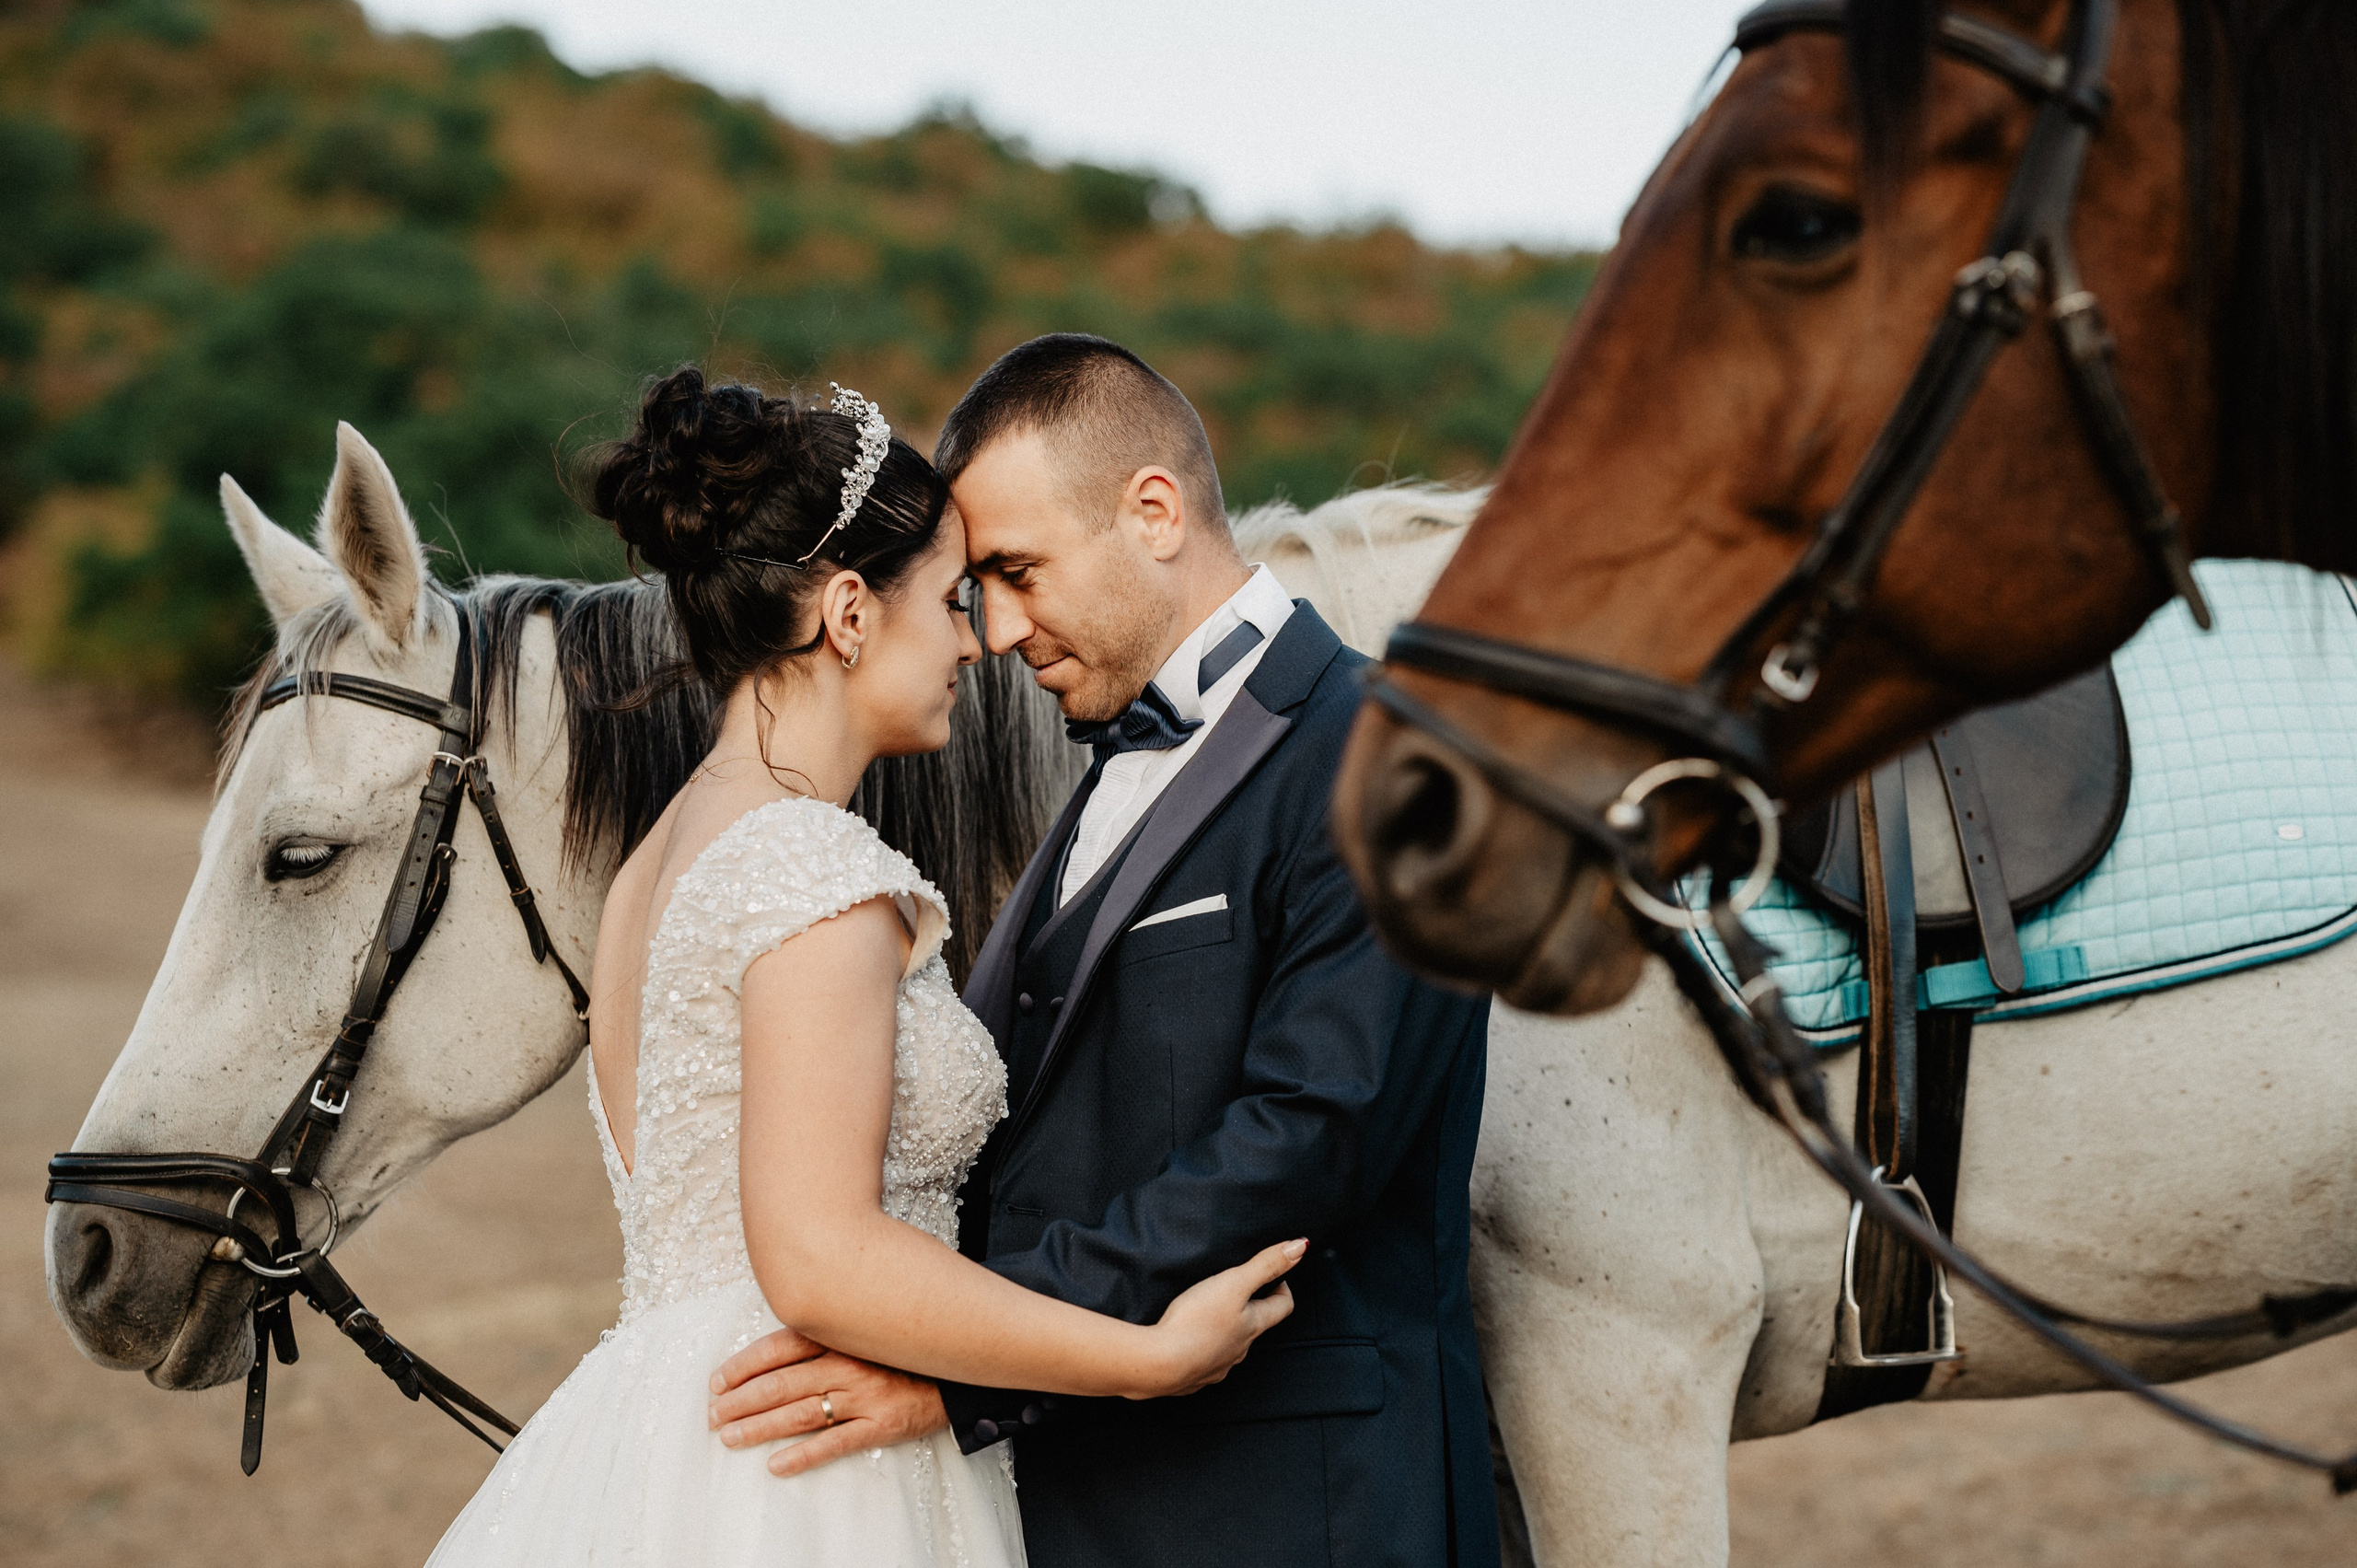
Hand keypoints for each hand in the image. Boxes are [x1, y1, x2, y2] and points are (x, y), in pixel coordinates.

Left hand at [708, 1326, 948, 1476]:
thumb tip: (780, 1337)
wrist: (960, 1369)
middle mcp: (848, 1362)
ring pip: (800, 1413)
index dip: (744, 1365)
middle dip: (741, 1401)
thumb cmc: (906, 1349)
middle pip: (781, 1383)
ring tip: (730, 1437)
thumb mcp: (866, 1327)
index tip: (718, 1381)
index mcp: (841, 1334)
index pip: (779, 1347)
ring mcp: (865, 1395)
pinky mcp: (881, 1425)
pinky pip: (835, 1443)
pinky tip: (776, 1464)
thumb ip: (829, 1329)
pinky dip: (803, 1455)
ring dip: (759, 1427)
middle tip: (713, 1416)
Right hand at [1141, 1238, 1304, 1398]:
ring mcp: (1218, 1366)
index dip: (1282, 1287)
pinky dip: (1201, 1348)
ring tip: (1208, 1312)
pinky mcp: (1194, 1376)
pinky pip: (1204, 1361)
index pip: (1283, 1306)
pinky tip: (1187, 1340)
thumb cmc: (1197, 1321)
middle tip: (1237, 1289)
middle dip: (1251, 1307)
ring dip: (1225, 1329)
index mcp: (1253, 1325)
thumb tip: (1300, 1247)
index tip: (1274, 1275)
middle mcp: (1240, 1349)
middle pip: (1256, 1325)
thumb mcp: (1234, 1283)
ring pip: (1230, 1345)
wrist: (1160, 1364)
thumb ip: (1265, 1265)